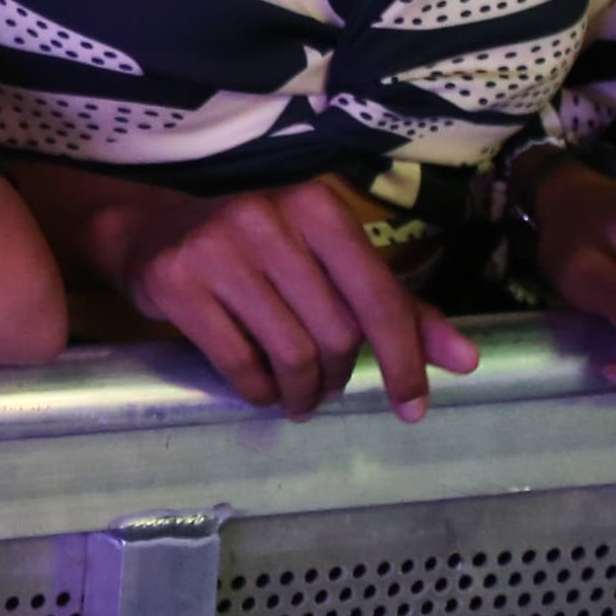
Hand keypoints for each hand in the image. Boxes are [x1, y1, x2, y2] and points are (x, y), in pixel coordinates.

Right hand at [102, 176, 480, 420]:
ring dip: (302, 393)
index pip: (378, 296)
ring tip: (298, 399)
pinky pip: (238, 362)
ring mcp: (218, 249)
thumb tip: (466, 360)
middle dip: (339, 378)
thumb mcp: (324, 260)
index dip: (404, 360)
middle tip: (328, 390)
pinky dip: (258, 391)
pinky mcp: (176, 282)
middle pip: (336, 333)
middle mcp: (269, 218)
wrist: (149, 229)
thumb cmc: (254, 248)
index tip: (412, 408)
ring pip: (290, 352)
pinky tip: (262, 392)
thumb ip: (393, 305)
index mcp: (318, 207)